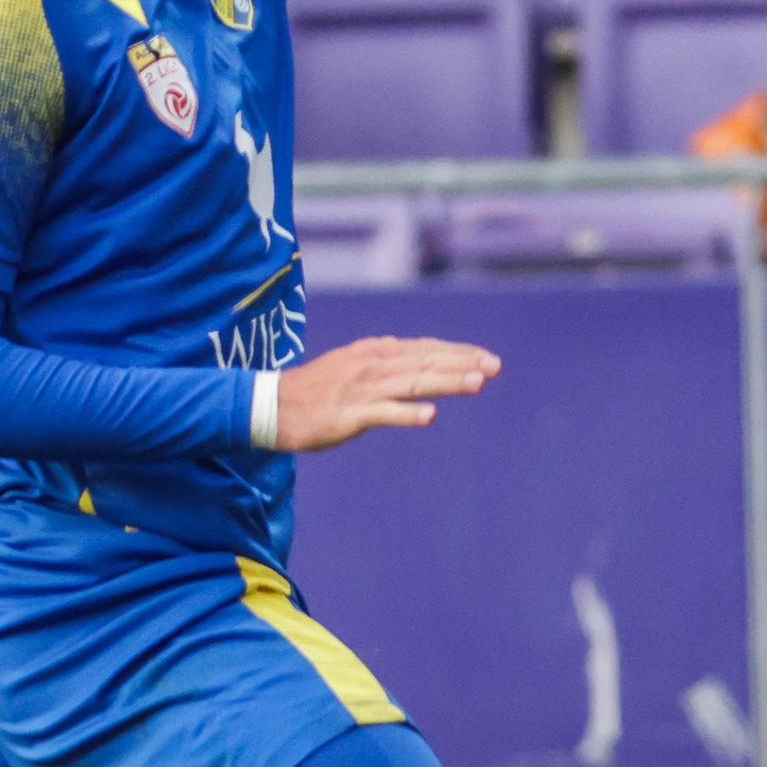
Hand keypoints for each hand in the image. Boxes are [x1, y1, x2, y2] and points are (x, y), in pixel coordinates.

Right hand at [274, 337, 501, 451]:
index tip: (487, 358)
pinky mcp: (349, 415)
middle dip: (463, 363)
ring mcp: (361, 390)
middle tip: (496, 367)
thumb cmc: (313, 390)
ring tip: (478, 383)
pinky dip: (407, 414)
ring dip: (447, 382)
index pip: (424, 349)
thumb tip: (413, 355)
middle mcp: (372, 366)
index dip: (457, 353)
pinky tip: (430, 417)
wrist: (270, 406)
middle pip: (425, 362)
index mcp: (374, 354)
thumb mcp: (352, 365)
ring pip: (412, 383)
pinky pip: (382, 414)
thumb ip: (383, 360)